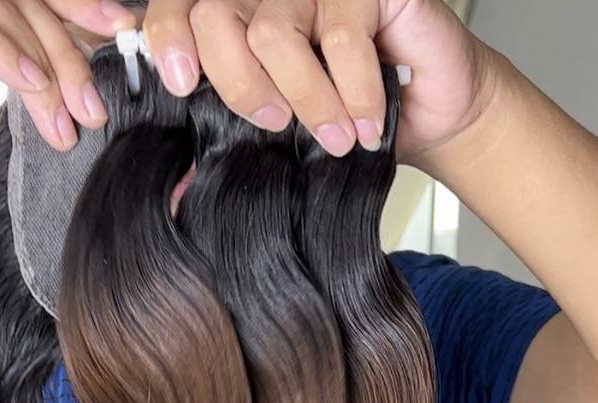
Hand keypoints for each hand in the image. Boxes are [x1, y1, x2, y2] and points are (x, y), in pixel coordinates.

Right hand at [0, 0, 135, 211]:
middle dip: (70, 53)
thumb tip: (87, 85)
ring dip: (44, 68)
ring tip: (67, 120)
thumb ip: (27, 86)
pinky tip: (31, 85)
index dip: (80, 5)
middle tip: (94, 107)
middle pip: (22, 0)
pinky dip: (1, 53)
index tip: (122, 31)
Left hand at [138, 0, 493, 166]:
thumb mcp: (281, 141)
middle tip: (275, 126)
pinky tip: (368, 122)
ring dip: (305, 101)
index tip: (181, 86)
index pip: (180, 11)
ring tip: (335, 139)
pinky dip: (352, 94)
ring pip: (272, 31)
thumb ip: (227, 149)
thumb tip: (176, 190)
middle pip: (213, 16)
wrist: (431, 112)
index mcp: (238, 19)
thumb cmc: (351, 121)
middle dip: (239, 87)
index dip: (166, 39)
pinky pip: (339, 37)